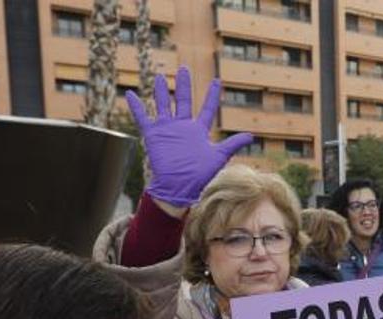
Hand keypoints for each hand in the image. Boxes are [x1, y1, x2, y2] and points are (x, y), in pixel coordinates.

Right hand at [126, 66, 253, 207]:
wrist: (179, 186)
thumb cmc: (199, 174)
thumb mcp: (219, 156)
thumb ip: (233, 144)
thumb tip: (251, 136)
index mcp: (198, 130)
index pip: (207, 109)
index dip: (212, 96)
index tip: (217, 81)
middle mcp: (183, 127)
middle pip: (184, 101)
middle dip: (184, 85)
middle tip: (184, 69)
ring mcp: (167, 130)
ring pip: (164, 105)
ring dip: (162, 92)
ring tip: (161, 77)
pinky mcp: (154, 135)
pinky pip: (143, 118)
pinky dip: (136, 107)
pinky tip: (131, 94)